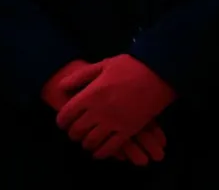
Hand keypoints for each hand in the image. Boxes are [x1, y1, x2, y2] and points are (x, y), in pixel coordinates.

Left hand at [56, 54, 175, 159]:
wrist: (157, 74)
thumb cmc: (129, 67)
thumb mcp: (102, 65)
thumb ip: (80, 76)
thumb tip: (61, 86)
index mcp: (90, 94)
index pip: (67, 114)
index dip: (62, 121)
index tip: (62, 123)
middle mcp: (99, 111)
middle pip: (78, 130)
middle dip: (72, 133)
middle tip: (73, 132)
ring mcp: (113, 123)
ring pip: (92, 141)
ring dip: (86, 144)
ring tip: (85, 142)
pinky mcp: (128, 131)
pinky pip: (111, 148)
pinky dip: (102, 153)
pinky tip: (98, 152)